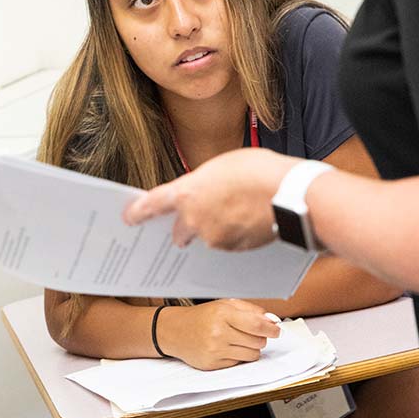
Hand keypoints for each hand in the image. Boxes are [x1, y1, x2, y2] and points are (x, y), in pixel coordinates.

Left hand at [124, 147, 296, 249]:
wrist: (291, 195)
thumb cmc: (260, 171)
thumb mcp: (224, 166)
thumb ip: (205, 183)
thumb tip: (206, 193)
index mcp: (187, 193)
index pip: (152, 205)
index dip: (138, 212)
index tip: (127, 218)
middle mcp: (194, 220)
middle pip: (180, 232)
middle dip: (185, 229)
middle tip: (199, 219)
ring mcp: (214, 238)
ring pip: (208, 238)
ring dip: (218, 230)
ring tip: (242, 210)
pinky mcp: (234, 251)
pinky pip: (229, 246)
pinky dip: (236, 237)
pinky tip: (252, 222)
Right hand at [157, 299, 280, 369]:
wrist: (175, 331)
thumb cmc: (201, 317)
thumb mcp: (224, 305)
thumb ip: (250, 310)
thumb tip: (272, 320)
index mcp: (222, 314)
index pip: (257, 324)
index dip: (271, 328)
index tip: (276, 330)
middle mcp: (218, 333)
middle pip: (258, 341)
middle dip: (260, 337)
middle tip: (250, 332)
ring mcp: (215, 350)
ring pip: (252, 354)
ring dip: (251, 348)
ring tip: (239, 340)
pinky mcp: (213, 364)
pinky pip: (239, 363)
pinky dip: (238, 356)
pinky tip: (227, 348)